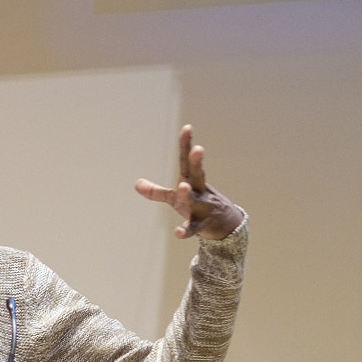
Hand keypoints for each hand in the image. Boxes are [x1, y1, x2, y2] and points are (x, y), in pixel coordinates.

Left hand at [135, 125, 243, 240]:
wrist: (226, 225)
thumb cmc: (197, 206)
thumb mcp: (175, 198)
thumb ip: (157, 192)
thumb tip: (136, 183)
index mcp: (192, 180)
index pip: (188, 160)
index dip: (186, 144)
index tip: (187, 127)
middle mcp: (199, 190)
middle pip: (198, 174)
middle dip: (197, 162)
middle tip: (198, 149)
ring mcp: (202, 207)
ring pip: (194, 199)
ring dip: (188, 194)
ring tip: (182, 186)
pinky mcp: (201, 224)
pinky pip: (192, 228)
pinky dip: (185, 231)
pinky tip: (178, 233)